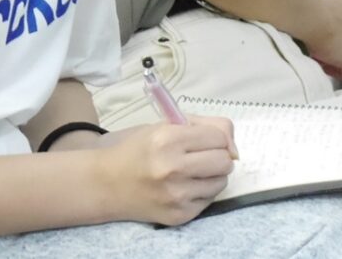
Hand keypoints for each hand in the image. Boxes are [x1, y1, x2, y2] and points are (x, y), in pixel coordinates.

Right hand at [96, 116, 236, 225]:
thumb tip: (235, 148)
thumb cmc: (138, 149)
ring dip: (211, 175)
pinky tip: (182, 187)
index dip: (214, 137)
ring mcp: (177, 195)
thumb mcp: (165, 126)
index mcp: (168, 139)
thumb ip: (203, 126)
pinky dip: (201, 192)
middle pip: (224, 161)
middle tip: (200, 156)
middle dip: (217, 156)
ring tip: (190, 172)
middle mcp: (173, 168)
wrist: (107, 183)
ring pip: (221, 182)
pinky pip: (209, 200)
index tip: (203, 139)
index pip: (219, 137)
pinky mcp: (179, 215)